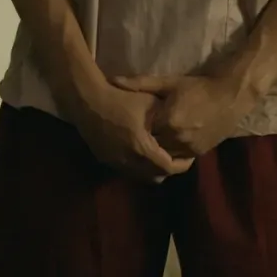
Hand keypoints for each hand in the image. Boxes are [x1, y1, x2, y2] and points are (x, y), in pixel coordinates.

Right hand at [69, 83, 190, 181]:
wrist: (87, 101)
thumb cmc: (121, 99)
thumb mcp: (150, 104)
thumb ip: (166, 121)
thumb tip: (178, 129)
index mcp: (142, 149)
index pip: (169, 168)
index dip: (182, 164)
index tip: (189, 156)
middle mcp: (129, 162)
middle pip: (156, 176)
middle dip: (168, 169)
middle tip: (176, 157)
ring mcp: (115, 163)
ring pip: (140, 176)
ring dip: (152, 169)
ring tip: (159, 155)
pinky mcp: (105, 160)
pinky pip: (127, 170)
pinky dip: (137, 166)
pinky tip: (139, 151)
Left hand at [114, 72, 253, 158]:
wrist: (231, 97)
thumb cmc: (198, 87)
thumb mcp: (169, 83)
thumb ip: (140, 83)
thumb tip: (114, 80)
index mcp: (167, 121)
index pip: (141, 132)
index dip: (134, 129)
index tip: (128, 125)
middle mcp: (177, 138)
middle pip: (152, 146)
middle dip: (144, 142)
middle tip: (134, 137)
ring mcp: (189, 148)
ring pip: (165, 155)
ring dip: (158, 150)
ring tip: (149, 143)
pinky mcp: (199, 153)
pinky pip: (179, 158)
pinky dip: (172, 153)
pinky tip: (166, 146)